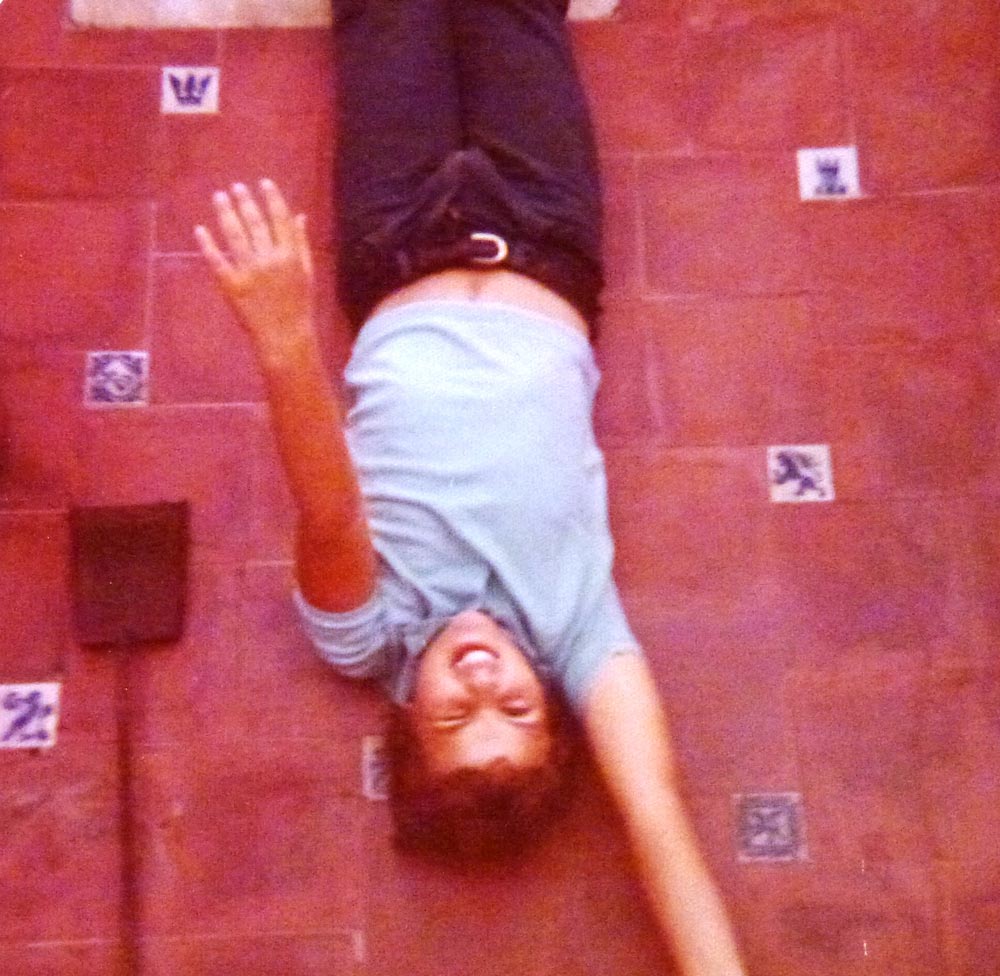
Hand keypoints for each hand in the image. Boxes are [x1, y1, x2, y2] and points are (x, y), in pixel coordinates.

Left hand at [194, 180, 314, 347]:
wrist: (286, 337)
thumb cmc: (299, 305)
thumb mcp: (307, 273)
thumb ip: (302, 243)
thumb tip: (299, 216)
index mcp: (290, 256)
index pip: (280, 219)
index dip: (272, 198)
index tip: (263, 183)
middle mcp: (270, 260)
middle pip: (255, 223)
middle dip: (245, 202)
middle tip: (236, 187)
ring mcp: (249, 272)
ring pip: (235, 236)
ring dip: (226, 213)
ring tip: (219, 197)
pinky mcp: (232, 285)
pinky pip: (217, 260)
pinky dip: (207, 244)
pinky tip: (200, 229)